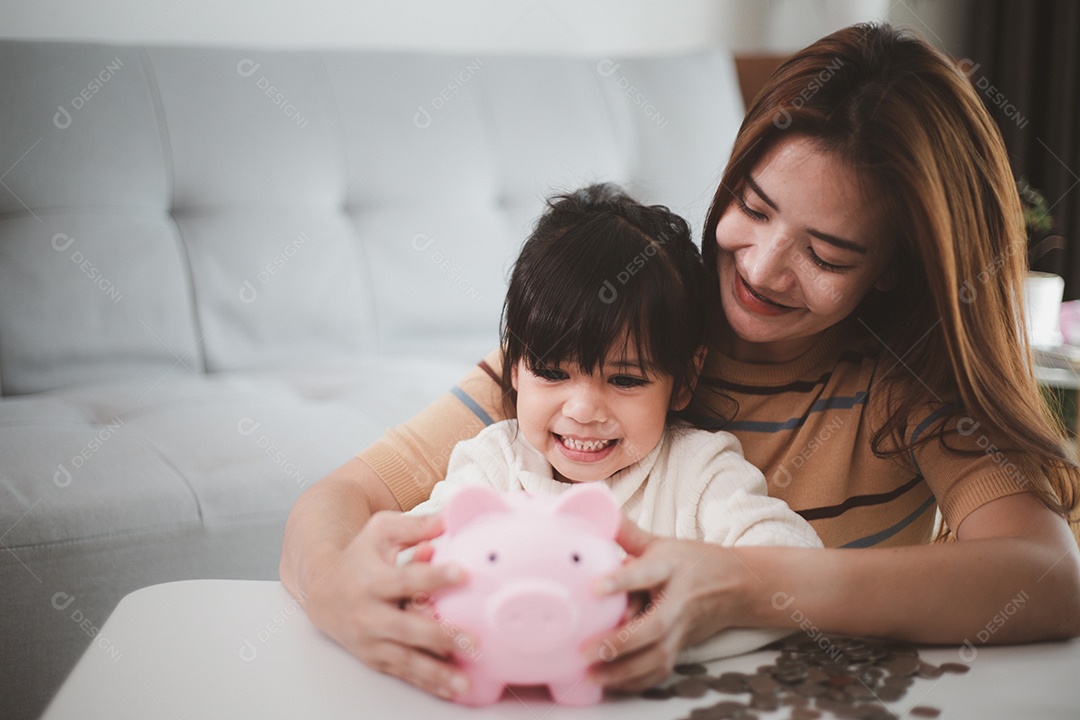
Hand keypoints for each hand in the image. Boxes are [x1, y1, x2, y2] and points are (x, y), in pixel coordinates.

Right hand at [302, 510, 471, 699]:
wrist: (321, 588)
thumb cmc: (358, 556)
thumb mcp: (380, 531)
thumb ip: (415, 526)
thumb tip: (448, 519)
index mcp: (372, 580)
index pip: (406, 579)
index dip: (435, 576)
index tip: (463, 574)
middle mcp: (369, 614)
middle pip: (407, 628)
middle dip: (440, 636)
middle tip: (472, 641)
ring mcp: (370, 640)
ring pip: (405, 660)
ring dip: (436, 673)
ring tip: (464, 683)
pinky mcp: (374, 658)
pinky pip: (403, 673)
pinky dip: (427, 683)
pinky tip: (450, 690)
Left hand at [584, 517, 747, 691]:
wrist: (737, 585)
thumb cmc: (693, 561)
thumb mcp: (662, 543)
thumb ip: (628, 534)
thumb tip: (600, 509)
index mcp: (670, 568)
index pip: (645, 573)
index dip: (621, 581)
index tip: (595, 588)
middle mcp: (678, 601)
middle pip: (653, 626)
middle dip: (620, 642)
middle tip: (585, 649)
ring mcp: (682, 628)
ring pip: (657, 656)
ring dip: (623, 670)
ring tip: (590, 674)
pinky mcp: (682, 647)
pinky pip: (660, 670)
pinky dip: (636, 681)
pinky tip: (610, 683)